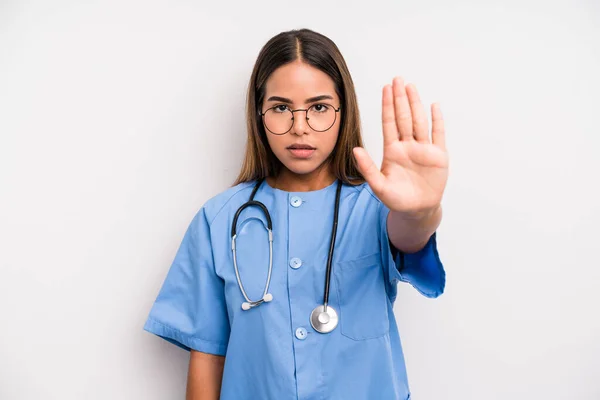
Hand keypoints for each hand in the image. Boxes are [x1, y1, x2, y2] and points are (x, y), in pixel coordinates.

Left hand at [353, 77, 448, 214]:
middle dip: (400, 98)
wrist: (417, 210)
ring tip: (411, 86)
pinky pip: (438, 134)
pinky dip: (437, 120)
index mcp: (393, 150)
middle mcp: (408, 145)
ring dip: (415, 104)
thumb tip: (355, 150)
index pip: (389, 123)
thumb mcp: (378, 185)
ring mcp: (423, 149)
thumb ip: (367, 168)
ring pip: (419, 121)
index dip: (388, 106)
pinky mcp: (438, 156)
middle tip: (397, 79)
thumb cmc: (397, 199)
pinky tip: (434, 106)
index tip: (386, 89)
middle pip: (404, 117)